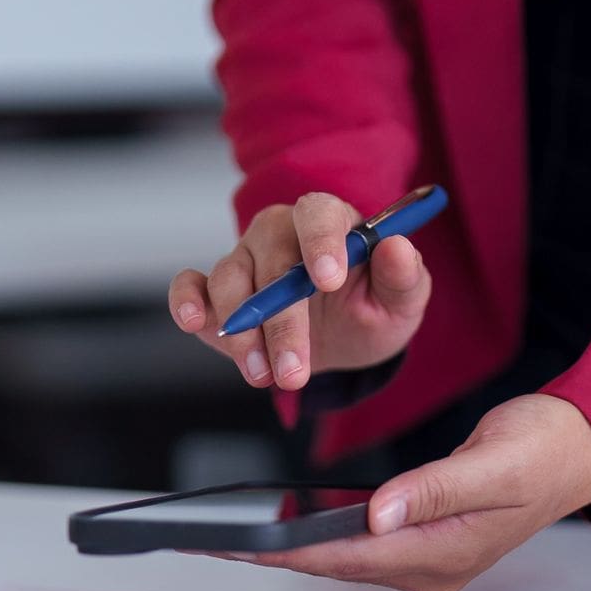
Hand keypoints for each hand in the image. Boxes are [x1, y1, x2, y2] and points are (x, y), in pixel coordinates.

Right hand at [170, 192, 431, 390]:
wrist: (343, 341)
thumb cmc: (371, 309)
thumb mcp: (401, 302)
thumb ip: (404, 277)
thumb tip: (398, 248)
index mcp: (330, 222)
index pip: (318, 214)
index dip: (321, 242)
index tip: (328, 281)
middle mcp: (281, 233)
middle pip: (271, 260)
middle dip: (282, 321)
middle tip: (295, 371)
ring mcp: (245, 259)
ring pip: (230, 281)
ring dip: (243, 333)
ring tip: (265, 376)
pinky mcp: (214, 291)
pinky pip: (191, 284)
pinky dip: (186, 299)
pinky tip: (193, 322)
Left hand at [219, 394, 590, 590]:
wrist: (582, 446)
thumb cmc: (547, 449)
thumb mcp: (495, 461)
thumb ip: (436, 487)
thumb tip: (380, 512)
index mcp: (446, 551)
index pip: (349, 555)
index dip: (288, 550)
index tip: (239, 544)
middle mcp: (434, 565)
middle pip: (338, 563)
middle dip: (275, 553)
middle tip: (213, 540)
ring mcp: (431, 556)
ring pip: (346, 557)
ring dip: (293, 547)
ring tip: (236, 536)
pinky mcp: (428, 538)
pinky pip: (363, 544)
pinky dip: (322, 534)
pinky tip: (291, 525)